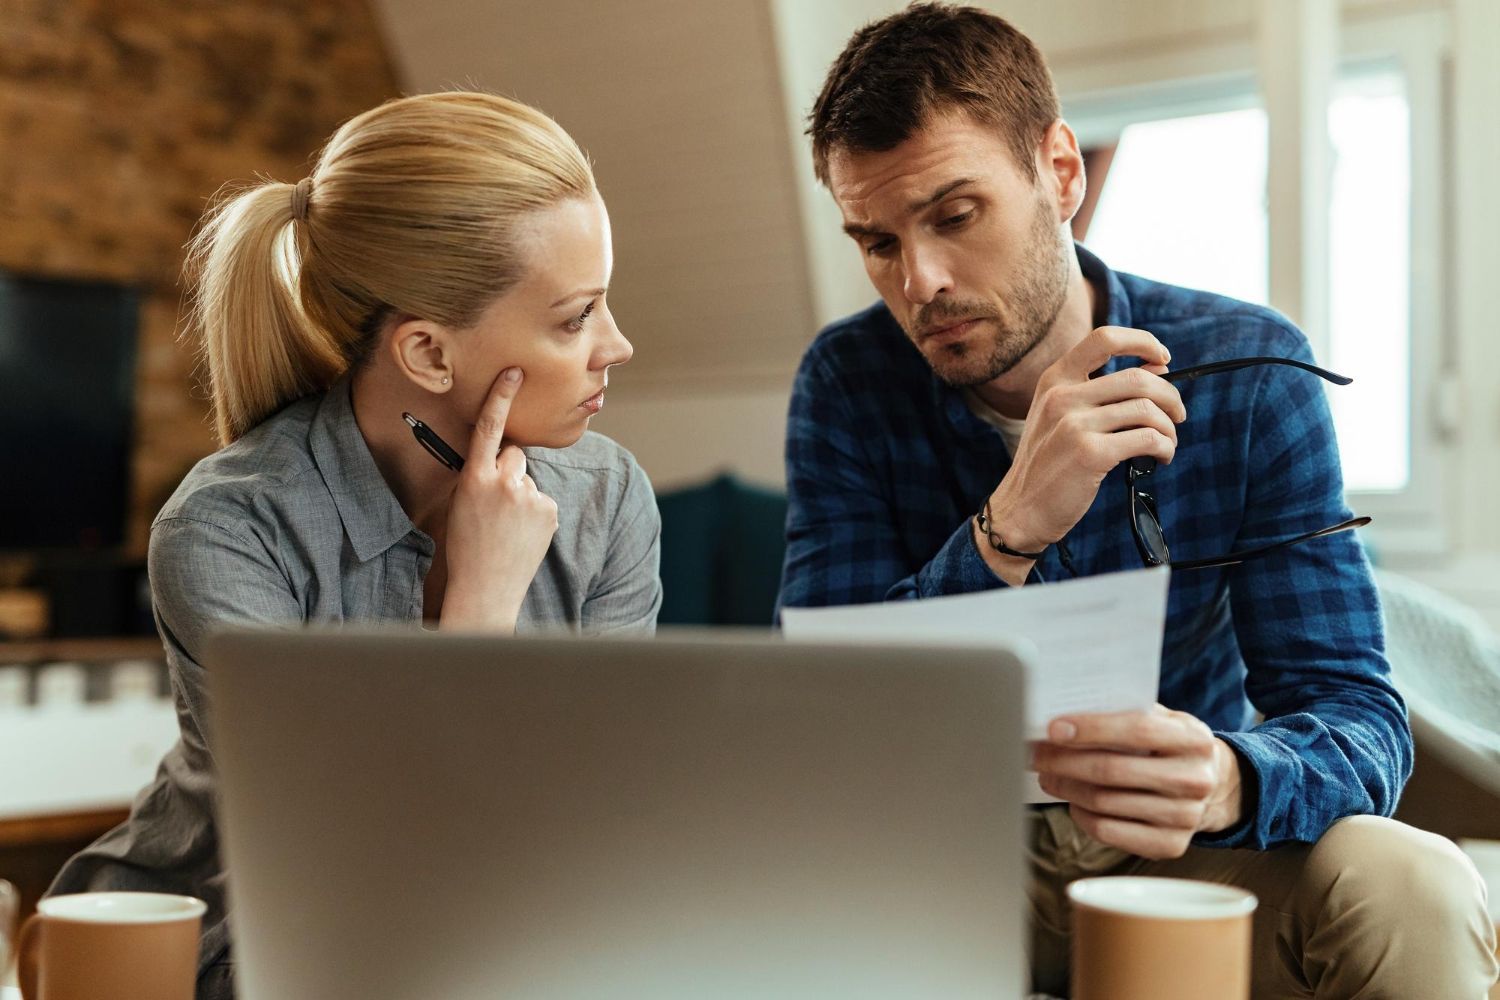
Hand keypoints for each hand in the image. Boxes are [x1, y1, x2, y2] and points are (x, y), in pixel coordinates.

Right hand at [440, 367, 558, 632]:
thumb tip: (503, 462)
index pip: (489, 428)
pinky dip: (535, 514)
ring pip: (528, 481)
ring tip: (507, 529)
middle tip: (497, 506)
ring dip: (522, 497)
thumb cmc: (466, 548)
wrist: (485, 589)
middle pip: (515, 456)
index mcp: (474, 478)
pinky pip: (542, 500)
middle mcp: (503, 482)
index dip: (501, 397)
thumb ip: (481, 478)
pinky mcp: (548, 510)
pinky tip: (522, 536)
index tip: (514, 372)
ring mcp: (529, 496)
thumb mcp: (461, 505)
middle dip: (509, 471)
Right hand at [977, 327, 1184, 583]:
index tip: (1163, 359)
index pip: (1104, 339)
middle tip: (1177, 416)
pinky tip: (1160, 458)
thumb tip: (1159, 369)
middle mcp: (1062, 396)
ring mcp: (1074, 424)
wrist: (1020, 510)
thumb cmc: (1048, 465)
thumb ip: (1098, 392)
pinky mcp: (1090, 454)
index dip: (1143, 342)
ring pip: (1147, 410)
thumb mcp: (1059, 417)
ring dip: (1169, 427)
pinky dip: (1164, 448)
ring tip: (1166, 443)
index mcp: (1054, 380)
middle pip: (1138, 378)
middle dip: (1170, 397)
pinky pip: (1148, 439)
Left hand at [1031, 705, 1243, 859]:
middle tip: (1036, 754)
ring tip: (1047, 774)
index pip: (1137, 730)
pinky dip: (1081, 814)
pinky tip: (1072, 800)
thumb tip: (1064, 716)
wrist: (1214, 785)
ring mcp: (1185, 817)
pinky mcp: (1170, 845)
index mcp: (1194, 739)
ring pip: (1104, 802)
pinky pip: (1109, 831)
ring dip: (1066, 786)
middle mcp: (1195, 780)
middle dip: (1063, 761)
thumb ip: (1125, 713)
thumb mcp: (1163, 719)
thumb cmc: (1171, 745)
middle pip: (1112, 771)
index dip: (1091, 729)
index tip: (1053, 728)